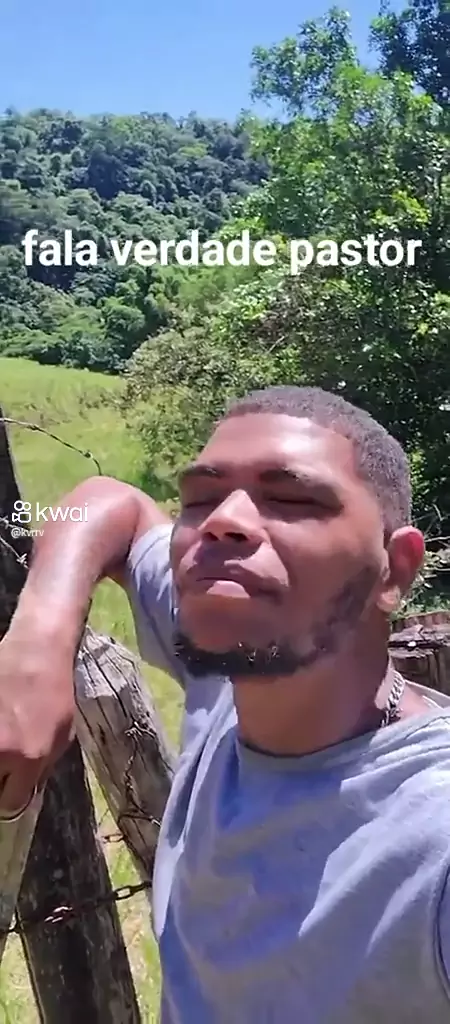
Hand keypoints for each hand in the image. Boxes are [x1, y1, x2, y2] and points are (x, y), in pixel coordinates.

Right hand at [0, 625, 75, 816]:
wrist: (35, 654)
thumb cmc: (54, 693)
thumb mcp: (64, 735)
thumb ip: (44, 768)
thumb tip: (28, 791)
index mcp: (30, 759)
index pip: (11, 803)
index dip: (11, 796)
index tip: (11, 788)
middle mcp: (2, 752)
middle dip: (0, 780)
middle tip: (7, 765)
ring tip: (8, 737)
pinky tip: (3, 724)